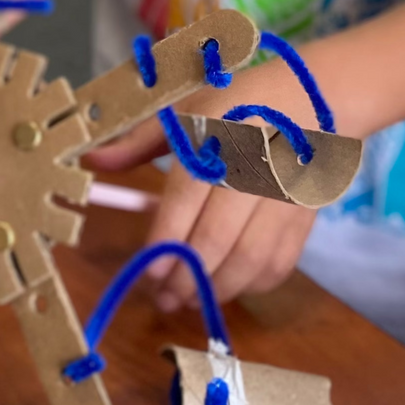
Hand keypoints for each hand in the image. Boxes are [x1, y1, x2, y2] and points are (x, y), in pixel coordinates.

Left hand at [87, 55, 321, 310]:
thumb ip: (137, 143)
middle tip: (164, 299)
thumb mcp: (184, 112)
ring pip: (250, 259)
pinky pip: (279, 264)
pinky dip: (251, 286)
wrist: (311, 103)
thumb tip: (92, 162)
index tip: (149, 271)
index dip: (166, 241)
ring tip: (190, 301)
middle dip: (187, 277)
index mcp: (215, 140)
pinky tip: (227, 287)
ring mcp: (283, 198)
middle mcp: (251, 172)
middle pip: (217, 238)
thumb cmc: (235, 105)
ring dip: (218, 289)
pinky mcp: (305, 217)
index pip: (186, 200)